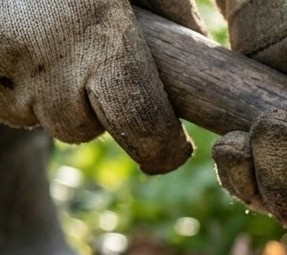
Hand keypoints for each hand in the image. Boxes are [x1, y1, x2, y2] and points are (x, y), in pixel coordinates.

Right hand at [0, 0, 192, 173]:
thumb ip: (174, 11)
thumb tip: (206, 56)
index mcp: (101, 34)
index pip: (141, 125)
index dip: (162, 149)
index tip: (174, 148)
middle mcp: (48, 58)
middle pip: (81, 129)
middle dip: (97, 116)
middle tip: (100, 75)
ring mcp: (2, 67)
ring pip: (39, 117)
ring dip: (54, 99)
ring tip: (57, 48)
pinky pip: (4, 105)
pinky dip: (18, 88)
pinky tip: (24, 47)